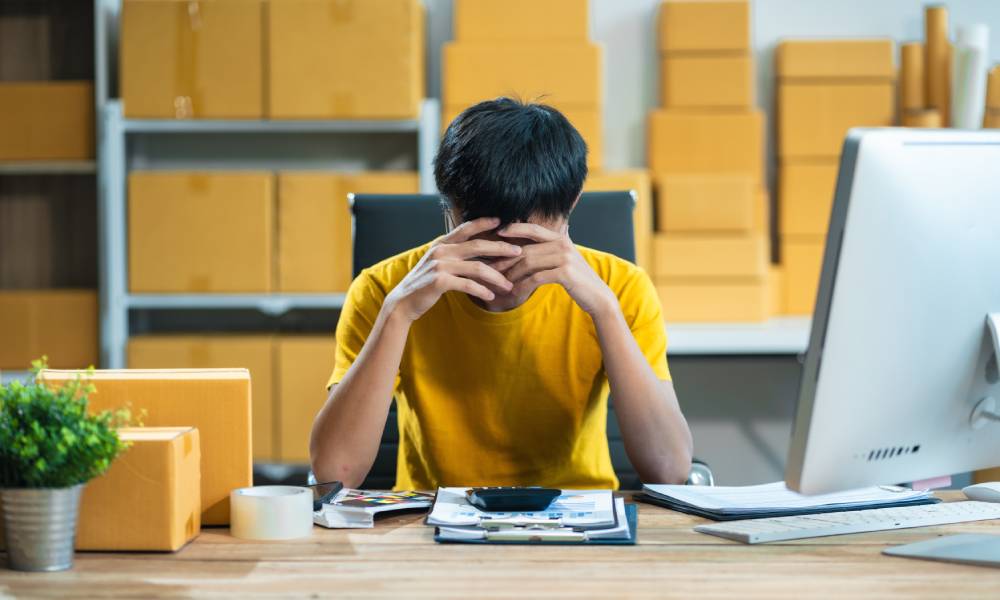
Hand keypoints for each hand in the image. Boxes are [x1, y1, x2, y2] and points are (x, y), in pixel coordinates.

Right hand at [384, 217, 521, 322]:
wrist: (403, 301)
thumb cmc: (424, 283)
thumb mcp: (438, 264)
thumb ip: (454, 255)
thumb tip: (478, 251)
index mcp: (441, 243)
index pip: (466, 228)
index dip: (484, 222)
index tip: (502, 220)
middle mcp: (441, 251)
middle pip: (478, 245)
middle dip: (501, 248)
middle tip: (519, 251)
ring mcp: (440, 265)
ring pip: (477, 267)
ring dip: (496, 276)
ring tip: (508, 285)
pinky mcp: (440, 281)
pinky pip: (468, 284)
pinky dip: (482, 290)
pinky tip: (491, 296)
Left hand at [494, 223, 617, 316]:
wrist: (597, 296)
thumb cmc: (577, 280)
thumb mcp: (564, 261)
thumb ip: (548, 251)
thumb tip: (525, 249)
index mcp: (560, 238)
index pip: (533, 229)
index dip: (514, 229)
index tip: (497, 232)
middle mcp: (562, 244)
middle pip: (526, 249)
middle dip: (506, 259)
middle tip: (490, 267)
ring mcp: (564, 257)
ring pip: (529, 263)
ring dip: (512, 274)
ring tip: (500, 282)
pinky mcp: (565, 273)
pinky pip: (536, 278)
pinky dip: (523, 286)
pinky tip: (514, 292)